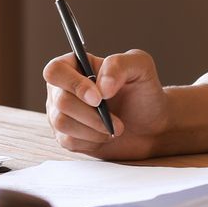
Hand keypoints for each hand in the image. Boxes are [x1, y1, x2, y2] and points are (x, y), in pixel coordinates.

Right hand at [43, 48, 168, 159]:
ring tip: (115, 127)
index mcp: (76, 65)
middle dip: (91, 113)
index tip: (98, 98)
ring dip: (93, 127)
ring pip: (61, 122)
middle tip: (116, 120)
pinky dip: (92, 140)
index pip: (55, 70)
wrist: (152, 126)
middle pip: (60, 100)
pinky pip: (68, 140)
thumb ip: (119, 65)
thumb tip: (101, 86)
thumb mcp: (141, 67)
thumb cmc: (144, 92)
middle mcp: (63, 88)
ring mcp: (61, 113)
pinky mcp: (66, 136)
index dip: (73, 84)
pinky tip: (106, 135)